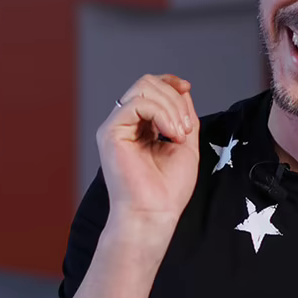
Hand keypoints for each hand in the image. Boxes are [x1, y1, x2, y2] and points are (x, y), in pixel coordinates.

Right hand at [98, 73, 200, 235]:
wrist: (154, 214)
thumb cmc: (168, 190)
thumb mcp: (185, 143)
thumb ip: (183, 115)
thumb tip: (182, 88)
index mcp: (139, 126)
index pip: (150, 88)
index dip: (169, 82)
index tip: (187, 88)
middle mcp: (124, 124)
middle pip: (147, 83)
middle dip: (174, 98)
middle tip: (186, 128)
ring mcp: (115, 127)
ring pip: (143, 88)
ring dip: (171, 107)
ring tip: (180, 134)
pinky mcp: (110, 132)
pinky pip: (137, 104)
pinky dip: (162, 114)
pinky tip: (171, 135)